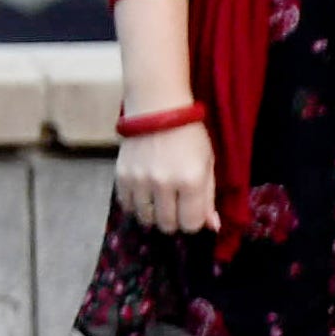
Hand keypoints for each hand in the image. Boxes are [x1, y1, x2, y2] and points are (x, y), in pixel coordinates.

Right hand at [114, 120, 218, 235]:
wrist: (156, 108)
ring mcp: (140, 180)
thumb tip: (212, 227)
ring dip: (154, 215)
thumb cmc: (189, 135)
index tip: (191, 213)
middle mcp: (164, 183)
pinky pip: (127, 205)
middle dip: (174, 221)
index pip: (191, 223)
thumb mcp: (207, 164)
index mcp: (190, 180)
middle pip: (167, 225)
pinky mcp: (122, 175)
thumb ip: (208, 198)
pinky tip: (144, 194)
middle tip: (175, 207)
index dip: (193, 222)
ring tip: (159, 201)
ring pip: (146, 218)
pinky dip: (136, 205)